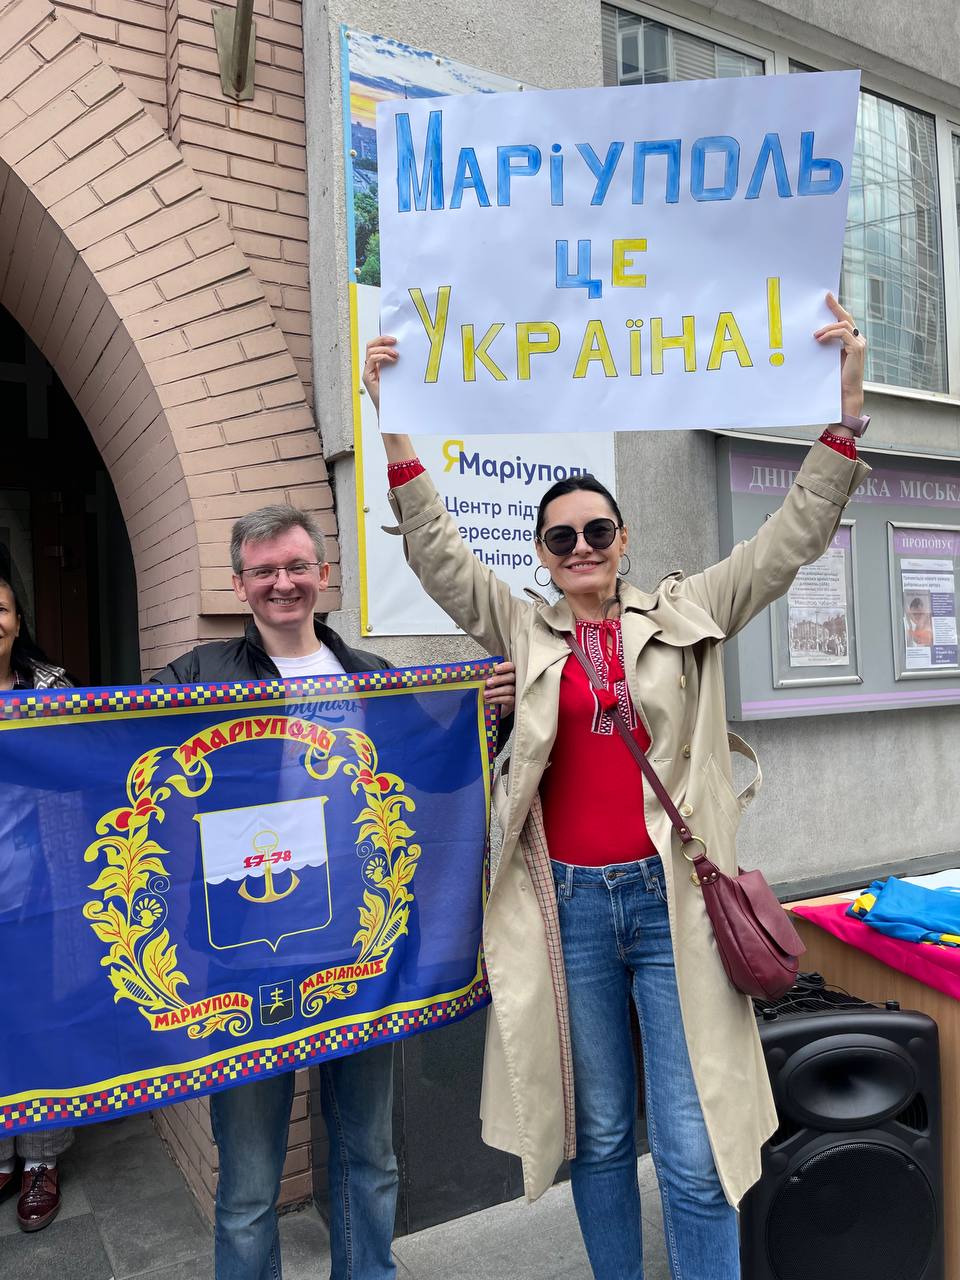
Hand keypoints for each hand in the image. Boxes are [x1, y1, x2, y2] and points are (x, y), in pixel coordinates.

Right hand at [362, 334, 397, 412]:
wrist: (390, 409)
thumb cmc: (393, 393)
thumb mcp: (396, 374)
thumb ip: (394, 363)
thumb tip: (401, 351)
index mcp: (375, 365)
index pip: (375, 346)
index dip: (383, 340)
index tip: (395, 340)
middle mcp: (369, 367)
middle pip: (370, 345)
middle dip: (382, 340)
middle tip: (395, 341)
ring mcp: (367, 372)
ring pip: (370, 351)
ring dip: (385, 349)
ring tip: (396, 355)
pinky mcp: (368, 377)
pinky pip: (371, 360)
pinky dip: (382, 357)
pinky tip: (392, 360)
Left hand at [483, 661, 515, 717]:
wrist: (495, 707)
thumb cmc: (491, 690)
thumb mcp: (488, 682)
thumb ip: (485, 675)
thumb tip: (472, 669)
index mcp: (508, 673)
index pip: (511, 667)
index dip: (505, 667)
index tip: (496, 669)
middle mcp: (514, 681)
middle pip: (511, 677)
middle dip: (499, 679)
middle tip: (488, 682)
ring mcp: (515, 691)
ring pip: (509, 689)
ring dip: (496, 691)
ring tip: (485, 694)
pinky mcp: (514, 701)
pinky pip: (508, 699)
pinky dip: (497, 699)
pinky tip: (489, 700)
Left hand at [814, 292, 865, 418]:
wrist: (845, 393)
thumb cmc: (836, 378)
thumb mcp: (830, 358)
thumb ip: (828, 346)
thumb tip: (815, 335)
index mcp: (853, 341)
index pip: (845, 320)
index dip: (837, 308)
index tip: (828, 297)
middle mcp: (859, 339)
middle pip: (846, 318)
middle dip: (836, 307)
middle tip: (825, 298)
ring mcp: (859, 343)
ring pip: (843, 325)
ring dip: (827, 328)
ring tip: (815, 335)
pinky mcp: (857, 348)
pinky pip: (843, 334)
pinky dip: (830, 334)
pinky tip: (820, 339)